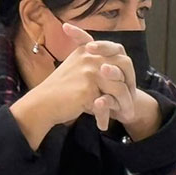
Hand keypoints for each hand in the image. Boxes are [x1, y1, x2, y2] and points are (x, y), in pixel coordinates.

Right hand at [10, 23, 136, 146]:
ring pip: (121, 87)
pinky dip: (109, 114)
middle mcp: (90, 56)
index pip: (117, 50)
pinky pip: (110, 102)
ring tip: (127, 115)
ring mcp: (89, 71)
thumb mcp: (77, 69)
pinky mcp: (88, 88)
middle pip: (125, 64)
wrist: (43, 104)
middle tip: (132, 98)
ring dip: (126, 103)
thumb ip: (95, 64)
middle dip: (131, 83)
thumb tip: (124, 70)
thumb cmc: (61, 91)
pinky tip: (104, 124)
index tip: (128, 83)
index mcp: (87, 50)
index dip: (126, 66)